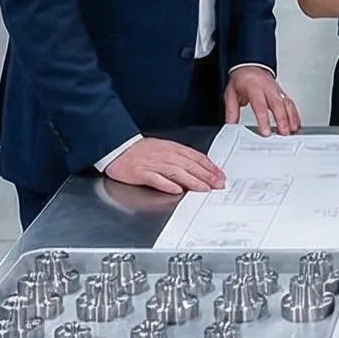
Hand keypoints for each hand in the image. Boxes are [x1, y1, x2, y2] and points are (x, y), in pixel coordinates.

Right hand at [102, 136, 226, 193]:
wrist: (118, 147)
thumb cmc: (141, 150)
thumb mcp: (164, 148)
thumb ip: (180, 157)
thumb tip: (198, 168)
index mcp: (172, 149)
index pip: (196, 157)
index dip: (210, 167)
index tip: (220, 176)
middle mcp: (165, 155)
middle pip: (189, 165)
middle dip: (206, 176)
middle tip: (218, 185)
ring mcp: (153, 164)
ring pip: (177, 172)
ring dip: (192, 181)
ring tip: (204, 189)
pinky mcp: (142, 173)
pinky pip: (156, 179)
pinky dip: (167, 184)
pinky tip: (177, 190)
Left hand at [226, 65, 300, 135]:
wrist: (249, 65)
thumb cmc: (241, 79)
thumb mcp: (231, 93)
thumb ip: (231, 110)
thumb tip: (231, 125)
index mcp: (253, 87)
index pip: (260, 104)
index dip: (264, 119)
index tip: (266, 131)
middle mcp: (267, 87)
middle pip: (277, 104)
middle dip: (282, 120)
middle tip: (283, 133)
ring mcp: (276, 89)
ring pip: (286, 103)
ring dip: (291, 118)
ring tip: (292, 131)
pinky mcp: (282, 92)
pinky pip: (290, 103)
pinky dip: (294, 114)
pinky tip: (295, 124)